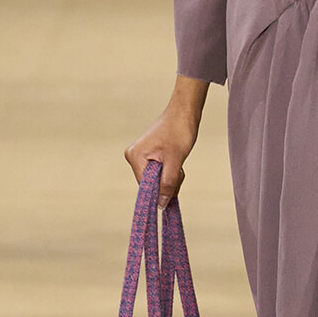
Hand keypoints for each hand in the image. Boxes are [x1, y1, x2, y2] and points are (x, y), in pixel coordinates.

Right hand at [125, 75, 207, 204]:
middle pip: (150, 183)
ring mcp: (140, 155)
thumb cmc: (179, 132)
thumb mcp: (175, 161)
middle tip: (179, 169)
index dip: (160, 190)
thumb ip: (168, 184)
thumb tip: (161, 204)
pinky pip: (157, 171)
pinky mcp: (147, 154)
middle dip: (167, 182)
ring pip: (156, 178)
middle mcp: (133, 156)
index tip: (174, 187)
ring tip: (178, 162)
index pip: (145, 186)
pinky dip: (169, 171)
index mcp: (135, 156)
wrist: (184, 112)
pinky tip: (175, 161)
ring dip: (170, 176)